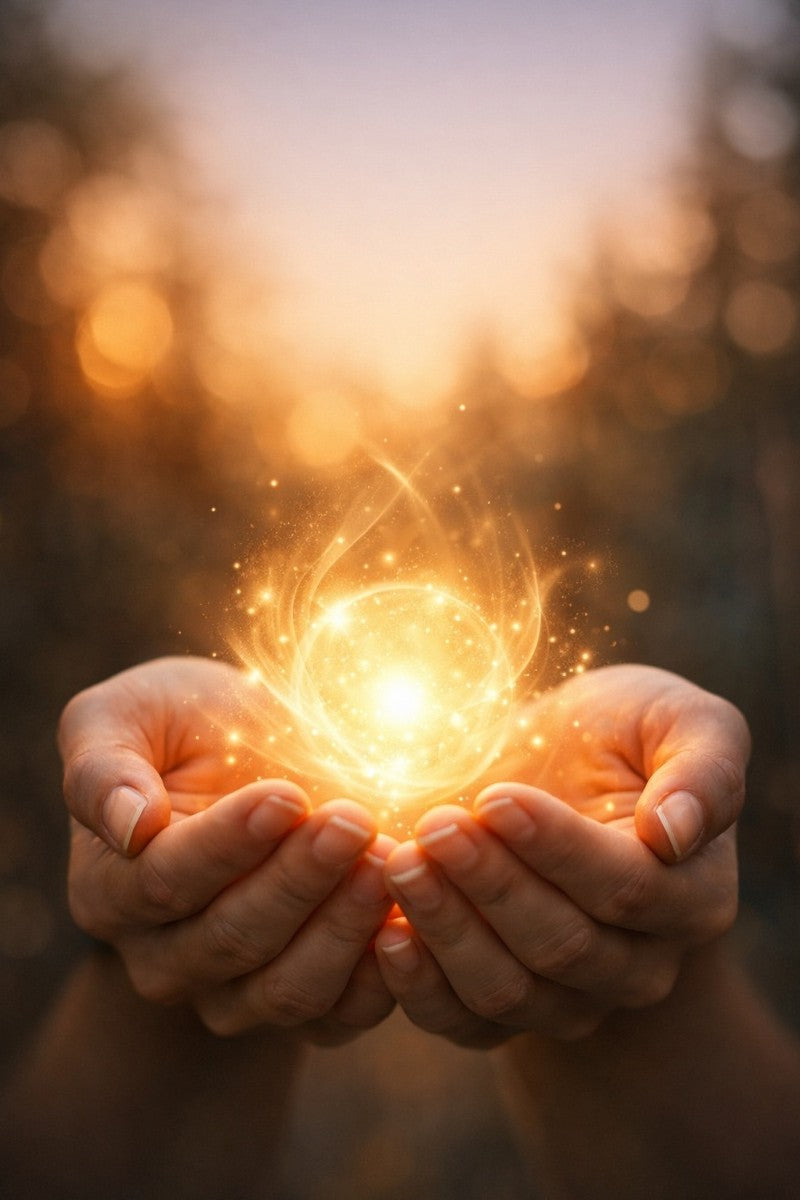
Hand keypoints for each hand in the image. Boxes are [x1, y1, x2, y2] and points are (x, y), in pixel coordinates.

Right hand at [59, 657, 396, 1041]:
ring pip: (288, 989)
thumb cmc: (182, 726)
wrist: (247, 759)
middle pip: (232, 939)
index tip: (286, 796)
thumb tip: (129, 826)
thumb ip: (102, 766)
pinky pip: (342, 1017)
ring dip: (343, 927)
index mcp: (109, 890)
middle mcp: (164, 959)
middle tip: (353, 821)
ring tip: (388, 861)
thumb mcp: (125, 716)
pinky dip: (382, 975)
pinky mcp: (304, 1009)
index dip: (229, 843)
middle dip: (299, 879)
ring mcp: (233, 994)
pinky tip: (411, 916)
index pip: (165, 881)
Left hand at [375, 664, 748, 1045]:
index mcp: (693, 895)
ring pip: (509, 991)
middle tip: (435, 826)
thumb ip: (704, 769)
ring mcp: (573, 999)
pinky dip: (419, 987)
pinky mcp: (508, 1012)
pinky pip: (463, 1023)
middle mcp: (641, 965)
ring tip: (402, 863)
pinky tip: (385, 932)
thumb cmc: (623, 737)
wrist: (566, 775)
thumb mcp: (679, 721)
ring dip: (447, 930)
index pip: (625, 887)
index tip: (495, 798)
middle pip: (562, 945)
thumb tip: (674, 833)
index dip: (556, 848)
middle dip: (491, 884)